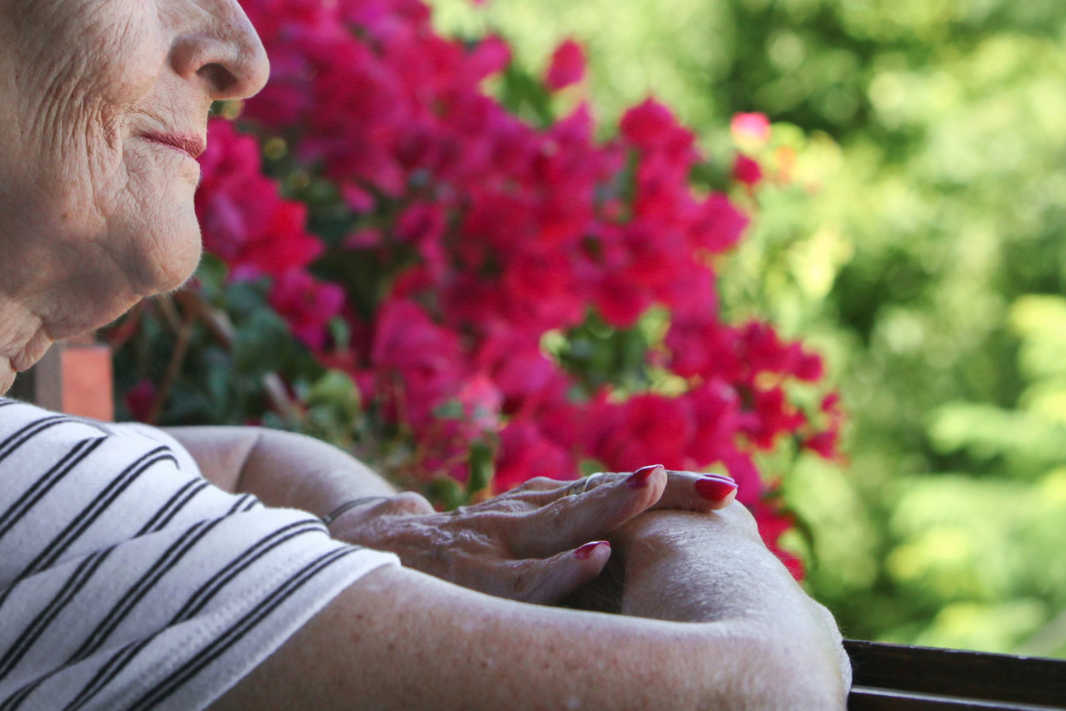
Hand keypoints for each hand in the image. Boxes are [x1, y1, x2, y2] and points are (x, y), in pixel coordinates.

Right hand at [326, 467, 740, 603]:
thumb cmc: (427, 560)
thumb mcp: (496, 550)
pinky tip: (594, 561)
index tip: (729, 491)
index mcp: (532, 513)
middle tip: (726, 489)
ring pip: (558, 523)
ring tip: (658, 486)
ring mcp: (486, 542)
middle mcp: (515, 518)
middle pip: (598, 498)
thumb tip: (612, 555)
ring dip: (610, 505)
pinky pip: (514, 580)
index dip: (668, 492)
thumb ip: (545, 547)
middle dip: (664, 494)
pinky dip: (554, 570)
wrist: (335, 550)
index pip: (611, 494)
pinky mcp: (458, 573)